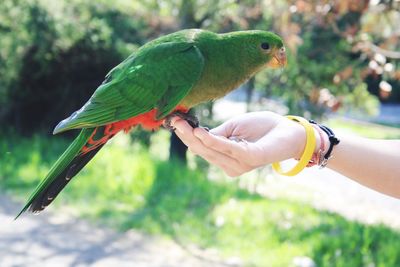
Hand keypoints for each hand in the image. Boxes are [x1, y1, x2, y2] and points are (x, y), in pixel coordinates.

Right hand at [172, 111, 306, 176]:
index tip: (173, 121)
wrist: (289, 130)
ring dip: (196, 138)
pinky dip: (213, 141)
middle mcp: (230, 165)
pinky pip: (228, 149)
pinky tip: (201, 132)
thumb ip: (217, 134)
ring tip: (183, 124)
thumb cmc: (262, 128)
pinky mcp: (250, 158)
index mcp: (225, 158)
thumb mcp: (234, 128)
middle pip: (202, 150)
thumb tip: (196, 134)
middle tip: (174, 120)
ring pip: (211, 151)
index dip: (186, 136)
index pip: (200, 148)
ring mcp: (239, 164)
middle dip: (187, 136)